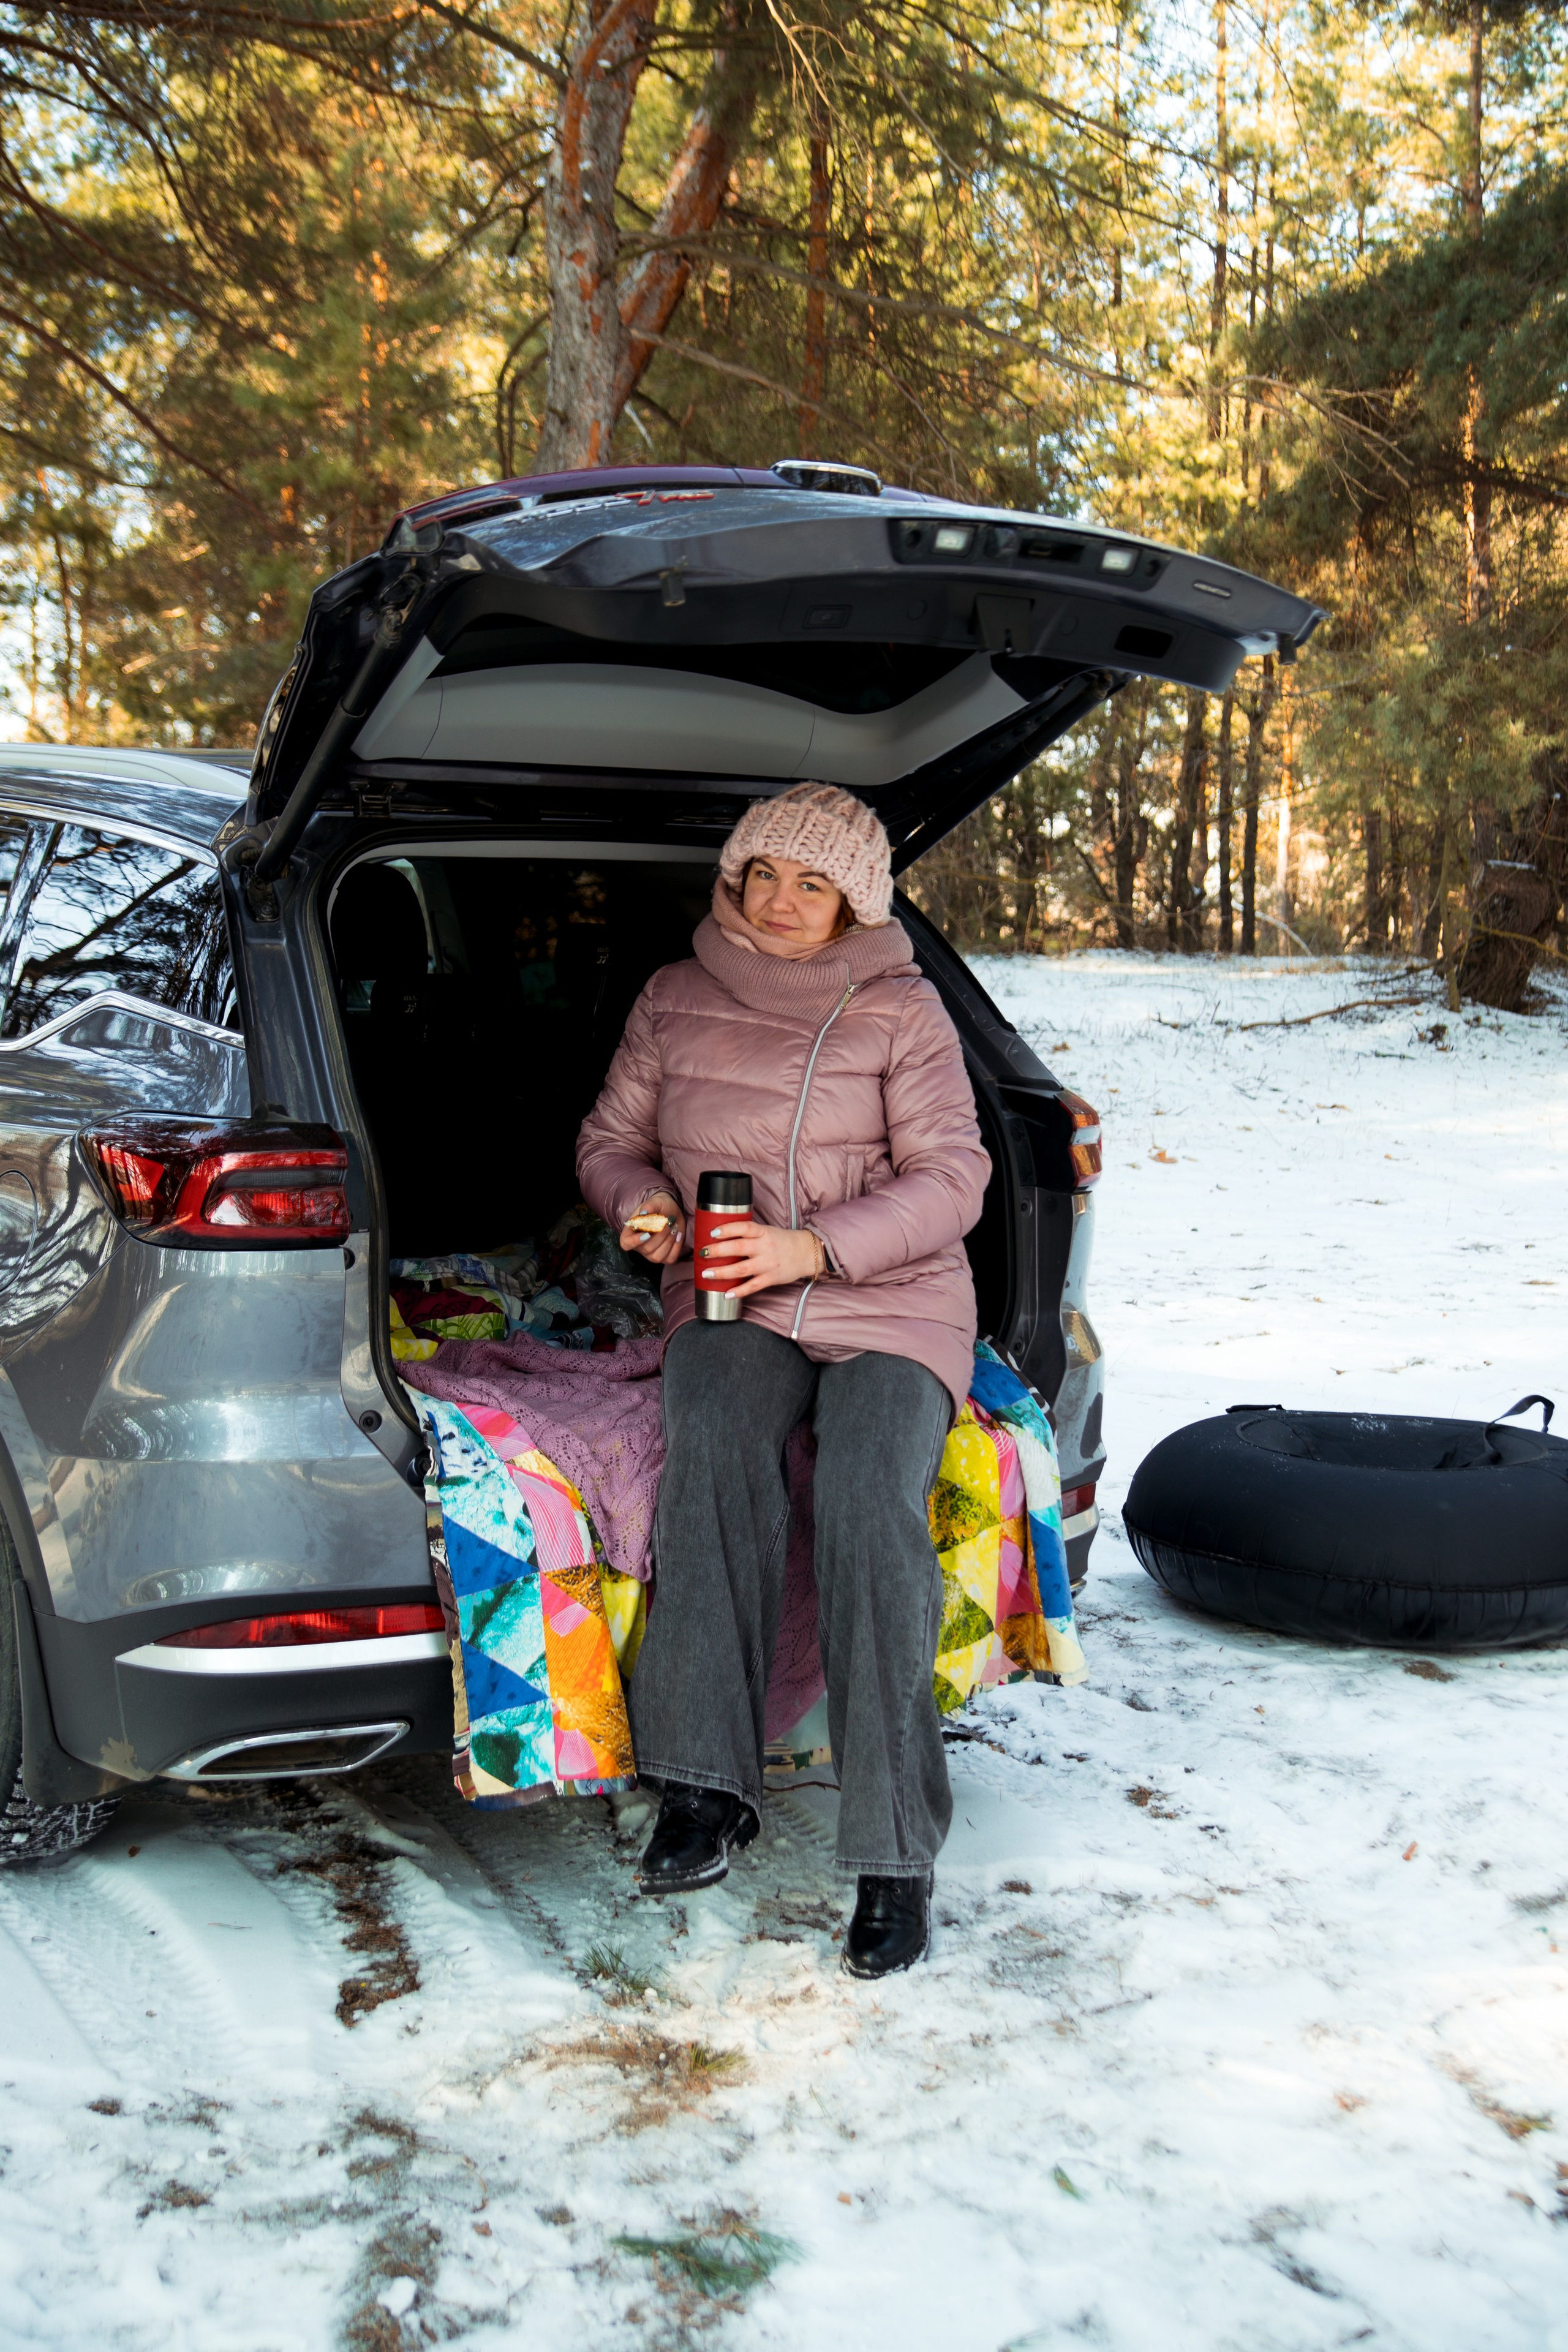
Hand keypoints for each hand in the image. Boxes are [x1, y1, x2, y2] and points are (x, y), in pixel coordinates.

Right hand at [619, 1191, 685, 1265]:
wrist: (672, 1212)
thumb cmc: (659, 1207)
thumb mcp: (654, 1202)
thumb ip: (648, 1206)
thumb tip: (644, 1213)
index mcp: (631, 1232)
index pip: (626, 1243)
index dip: (635, 1241)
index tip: (647, 1233)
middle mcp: (639, 1246)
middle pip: (647, 1249)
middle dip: (660, 1235)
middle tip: (668, 1222)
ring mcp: (651, 1254)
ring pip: (658, 1256)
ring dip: (669, 1240)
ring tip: (674, 1227)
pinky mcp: (665, 1257)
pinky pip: (670, 1259)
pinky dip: (676, 1246)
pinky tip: (678, 1235)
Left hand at [698, 1219, 823, 1297]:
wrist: (806, 1253)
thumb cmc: (782, 1241)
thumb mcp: (767, 1231)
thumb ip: (748, 1234)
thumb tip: (721, 1237)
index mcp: (763, 1232)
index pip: (744, 1228)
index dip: (727, 1229)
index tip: (712, 1232)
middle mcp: (764, 1247)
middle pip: (737, 1248)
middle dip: (717, 1251)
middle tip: (702, 1253)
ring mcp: (767, 1264)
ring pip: (741, 1269)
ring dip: (721, 1273)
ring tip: (706, 1274)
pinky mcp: (771, 1278)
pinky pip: (753, 1287)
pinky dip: (739, 1291)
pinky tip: (726, 1294)